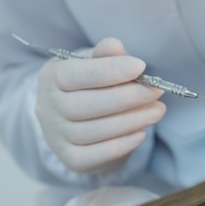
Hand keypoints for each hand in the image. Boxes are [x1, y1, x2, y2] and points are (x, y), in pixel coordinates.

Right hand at [35, 38, 165, 172]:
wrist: (79, 121)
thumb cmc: (91, 85)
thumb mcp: (96, 63)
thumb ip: (106, 55)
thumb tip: (115, 46)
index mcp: (51, 77)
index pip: (74, 74)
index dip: (108, 71)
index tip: (140, 66)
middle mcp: (47, 108)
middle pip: (83, 106)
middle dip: (125, 98)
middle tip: (155, 92)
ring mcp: (56, 137)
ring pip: (91, 132)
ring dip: (129, 121)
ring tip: (157, 110)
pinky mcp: (70, 159)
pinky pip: (94, 156)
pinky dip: (120, 145)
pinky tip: (141, 133)